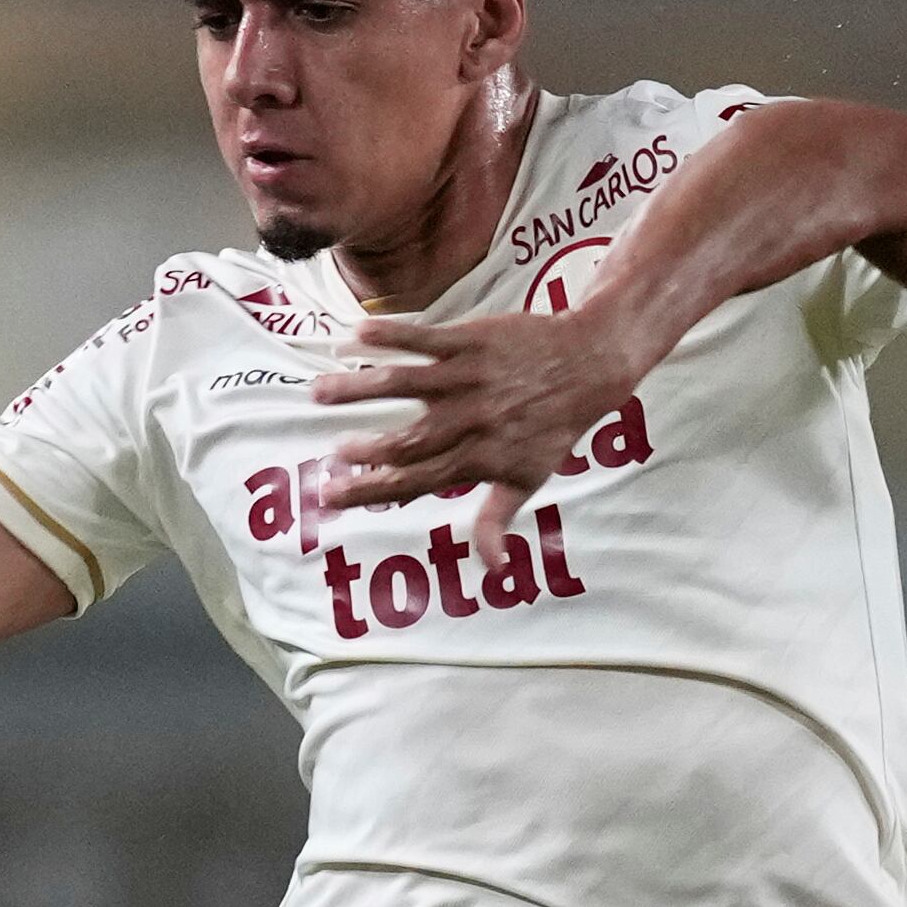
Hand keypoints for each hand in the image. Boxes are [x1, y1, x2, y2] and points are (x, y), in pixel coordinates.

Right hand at [307, 304, 653, 567]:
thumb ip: (497, 520)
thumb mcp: (528, 480)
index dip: (372, 489)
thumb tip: (490, 570)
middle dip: (366, 449)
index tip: (331, 495)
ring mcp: (469, 379)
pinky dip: (390, 336)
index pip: (417, 481)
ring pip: (406, 385)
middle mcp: (470, 421)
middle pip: (409, 440)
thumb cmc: (553, 428)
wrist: (588, 364)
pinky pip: (425, 338)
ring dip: (360, 388)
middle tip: (329, 452)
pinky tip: (354, 337)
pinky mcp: (471, 341)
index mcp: (478, 458)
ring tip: (318, 393)